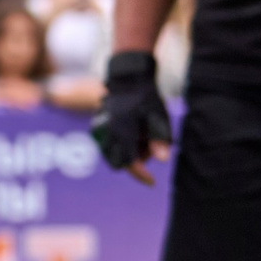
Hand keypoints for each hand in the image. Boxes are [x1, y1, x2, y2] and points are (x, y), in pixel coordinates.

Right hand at [91, 50, 171, 183]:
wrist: (128, 78)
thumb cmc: (146, 98)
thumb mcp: (159, 119)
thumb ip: (160, 140)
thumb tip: (163, 160)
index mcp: (121, 134)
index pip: (130, 165)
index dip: (142, 176)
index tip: (152, 182)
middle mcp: (106, 134)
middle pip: (120, 162)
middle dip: (136, 160)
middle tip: (150, 146)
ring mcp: (99, 129)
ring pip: (112, 153)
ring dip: (128, 151)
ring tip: (143, 135)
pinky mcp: (97, 125)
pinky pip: (108, 143)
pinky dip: (121, 143)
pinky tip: (133, 129)